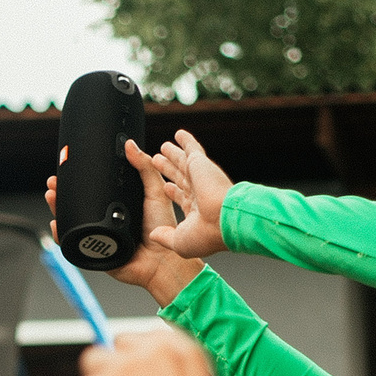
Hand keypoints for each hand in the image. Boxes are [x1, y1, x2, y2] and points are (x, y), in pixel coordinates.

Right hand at [46, 140, 203, 306]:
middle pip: (76, 205)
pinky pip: (73, 245)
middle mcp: (104, 221)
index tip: (66, 167)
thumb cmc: (162, 228)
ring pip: (71, 223)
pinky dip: (61, 236)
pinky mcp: (94, 253)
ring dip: (57, 210)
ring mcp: (97, 237)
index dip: (77, 180)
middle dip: (61, 193)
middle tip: (53, 182)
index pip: (92, 190)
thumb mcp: (155, 190)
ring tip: (51, 197)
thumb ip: (144, 167)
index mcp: (116, 205)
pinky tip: (56, 224)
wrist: (162, 259)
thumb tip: (129, 144)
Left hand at [146, 130, 232, 261]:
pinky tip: (178, 134)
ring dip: (173, 155)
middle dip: (169, 170)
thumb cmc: (204, 236)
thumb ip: (164, 236)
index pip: (181, 197)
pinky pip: (191, 148)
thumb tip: (154, 235)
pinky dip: (186, 140)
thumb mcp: (176, 241)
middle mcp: (198, 194)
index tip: (166, 187)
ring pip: (183, 162)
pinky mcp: (200, 164)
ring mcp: (200, 178)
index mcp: (195, 212)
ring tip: (163, 147)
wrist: (221, 223)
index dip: (172, 192)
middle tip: (159, 161)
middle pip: (180, 177)